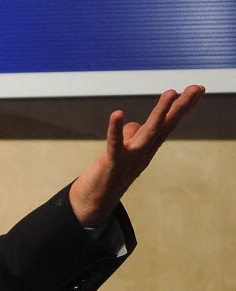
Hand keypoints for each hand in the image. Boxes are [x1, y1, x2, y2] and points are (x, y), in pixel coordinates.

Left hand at [69, 85, 204, 226]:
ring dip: (160, 112)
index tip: (197, 89)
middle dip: (181, 106)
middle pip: (165, 126)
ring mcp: (130, 158)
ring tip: (171, 92)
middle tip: (196, 87)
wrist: (94, 203)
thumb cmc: (109, 175)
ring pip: (149, 132)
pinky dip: (115, 129)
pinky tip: (117, 114)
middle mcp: (143, 152)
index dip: (182, 107)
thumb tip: (131, 124)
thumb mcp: (122, 151)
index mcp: (147, 148)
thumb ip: (128, 137)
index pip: (167, 124)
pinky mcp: (112, 164)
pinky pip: (115, 144)